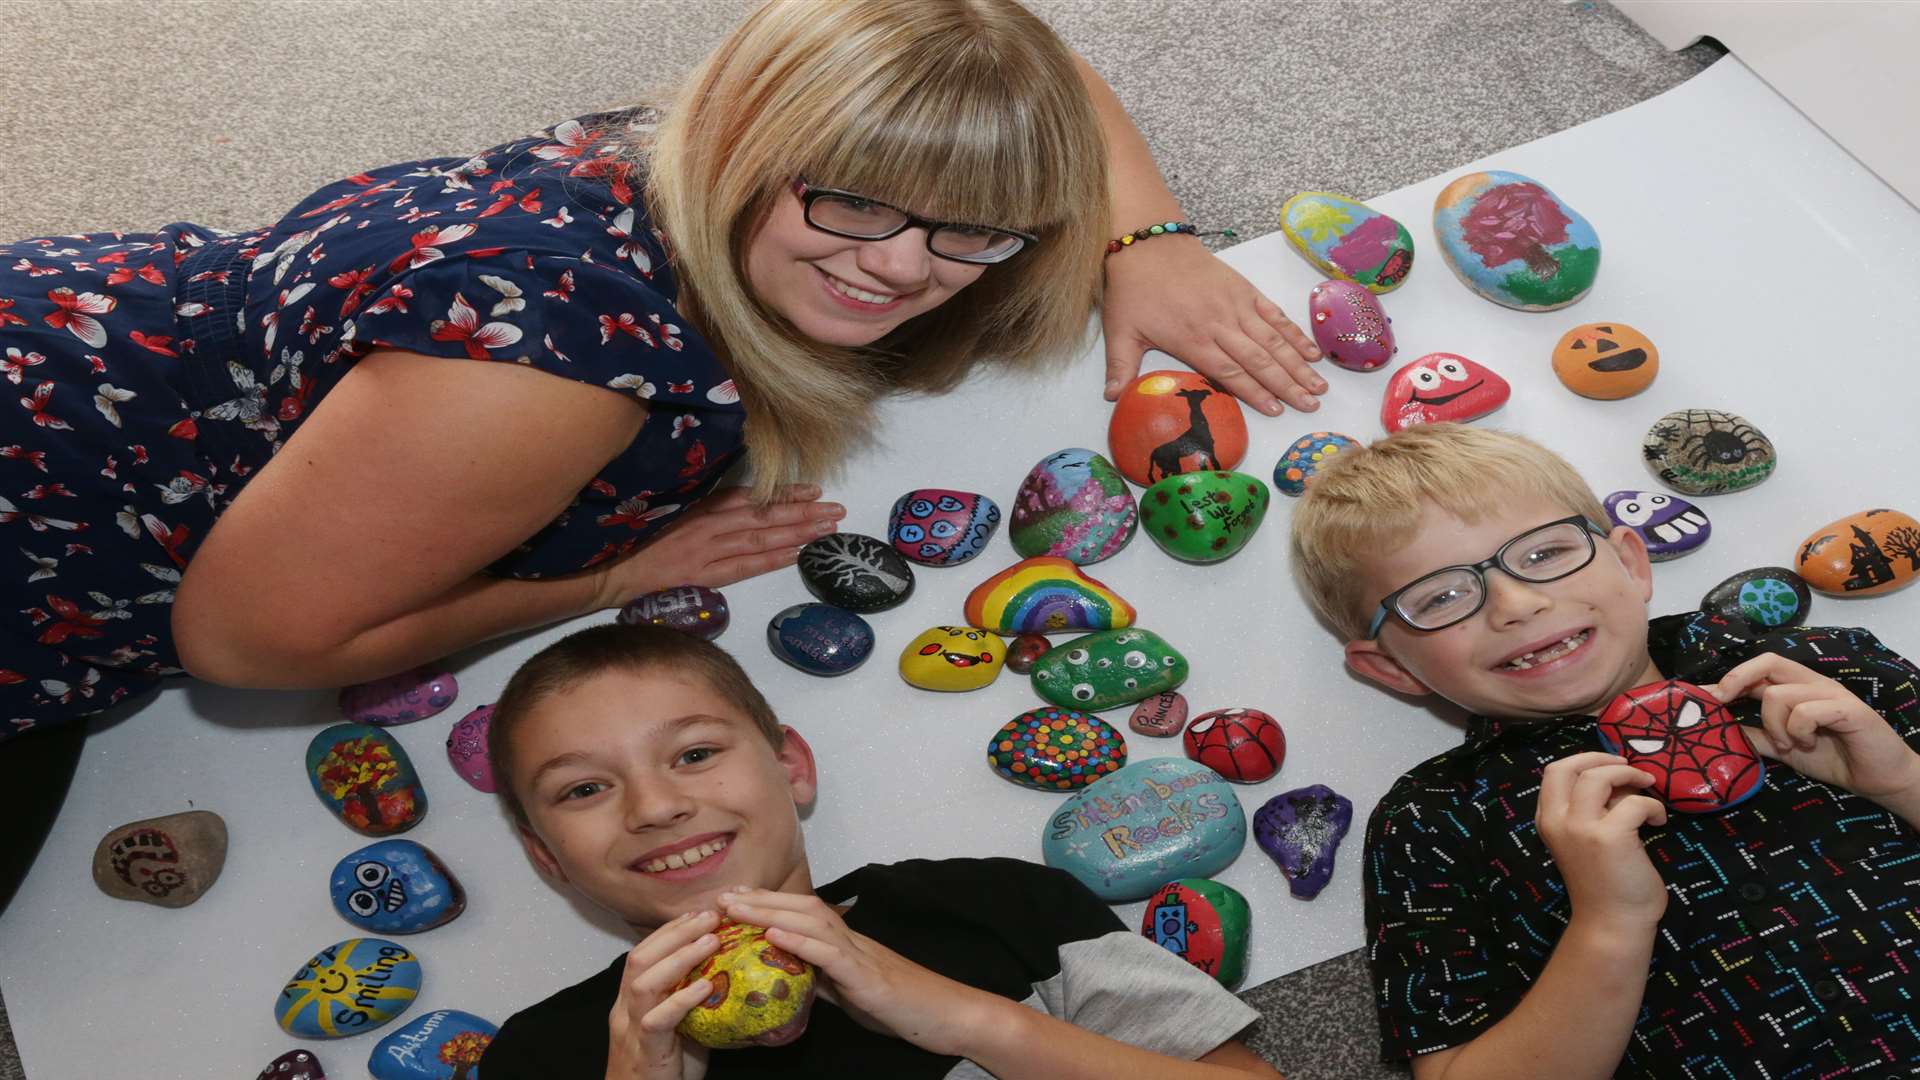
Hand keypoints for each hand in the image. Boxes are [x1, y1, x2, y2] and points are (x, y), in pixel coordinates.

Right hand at [594, 485, 842, 608]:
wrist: (605, 569)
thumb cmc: (634, 540)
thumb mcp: (670, 512)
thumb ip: (702, 508)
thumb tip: (739, 504)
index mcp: (699, 505)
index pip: (750, 497)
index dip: (783, 494)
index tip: (813, 491)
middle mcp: (707, 524)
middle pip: (763, 516)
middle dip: (803, 512)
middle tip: (837, 510)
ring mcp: (706, 550)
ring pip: (761, 538)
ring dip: (797, 533)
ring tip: (828, 529)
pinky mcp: (702, 575)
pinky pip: (744, 566)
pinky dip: (773, 559)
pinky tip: (798, 554)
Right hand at [605, 909, 721, 1079]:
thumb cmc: (666, 1067)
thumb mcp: (680, 1026)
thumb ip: (694, 1001)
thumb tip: (729, 974)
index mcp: (631, 1001)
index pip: (644, 953)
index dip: (670, 931)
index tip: (699, 912)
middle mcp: (625, 1010)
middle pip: (641, 958)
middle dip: (676, 933)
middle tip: (710, 916)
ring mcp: (631, 1030)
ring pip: (644, 982)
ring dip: (680, 957)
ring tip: (711, 941)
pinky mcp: (646, 1051)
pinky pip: (657, 1020)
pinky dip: (682, 999)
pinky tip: (706, 985)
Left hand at [716, 887, 986, 1056]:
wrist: (945, 1014)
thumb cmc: (901, 1005)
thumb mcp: (850, 991)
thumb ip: (822, 978)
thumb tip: (790, 975)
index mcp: (844, 942)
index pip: (800, 914)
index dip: (766, 904)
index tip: (733, 899)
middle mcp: (850, 938)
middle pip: (799, 908)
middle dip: (759, 901)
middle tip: (721, 896)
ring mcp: (859, 953)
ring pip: (810, 921)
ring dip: (770, 912)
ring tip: (737, 909)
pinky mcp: (866, 975)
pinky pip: (830, 953)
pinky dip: (800, 942)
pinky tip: (774, 936)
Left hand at [1100, 236, 1323, 415]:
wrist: (1149, 241)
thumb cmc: (1133, 287)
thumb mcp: (1120, 330)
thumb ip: (1120, 367)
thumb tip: (1111, 399)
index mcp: (1192, 339)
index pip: (1229, 373)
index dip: (1254, 393)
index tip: (1277, 411)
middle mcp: (1220, 324)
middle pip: (1260, 360)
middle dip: (1287, 385)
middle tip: (1311, 406)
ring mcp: (1236, 304)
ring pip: (1273, 339)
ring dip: (1298, 364)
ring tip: (1319, 386)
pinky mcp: (1244, 289)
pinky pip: (1274, 313)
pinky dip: (1294, 333)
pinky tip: (1311, 352)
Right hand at [1536, 752, 1668, 928]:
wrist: (1612, 923)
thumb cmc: (1603, 884)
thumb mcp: (1585, 840)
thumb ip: (1593, 810)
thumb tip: (1620, 782)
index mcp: (1548, 821)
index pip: (1554, 773)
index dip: (1584, 760)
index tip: (1610, 766)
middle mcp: (1557, 821)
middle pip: (1569, 767)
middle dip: (1601, 757)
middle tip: (1629, 767)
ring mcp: (1581, 828)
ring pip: (1599, 777)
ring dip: (1628, 774)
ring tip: (1648, 786)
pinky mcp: (1610, 837)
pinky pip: (1636, 803)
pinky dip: (1653, 806)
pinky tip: (1659, 821)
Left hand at [1707, 653, 1919, 810]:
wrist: (1879, 778)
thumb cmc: (1833, 757)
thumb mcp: (1784, 747)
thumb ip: (1757, 736)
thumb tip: (1720, 730)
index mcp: (1796, 688)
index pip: (1758, 669)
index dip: (1728, 678)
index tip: (1701, 697)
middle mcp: (1812, 683)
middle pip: (1767, 661)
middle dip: (1736, 679)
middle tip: (1722, 702)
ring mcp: (1830, 693)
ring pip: (1779, 693)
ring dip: (1775, 725)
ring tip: (1791, 744)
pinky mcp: (1848, 709)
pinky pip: (1806, 710)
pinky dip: (1798, 730)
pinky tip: (1809, 743)